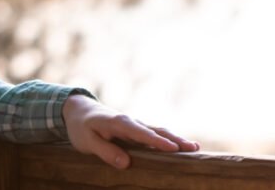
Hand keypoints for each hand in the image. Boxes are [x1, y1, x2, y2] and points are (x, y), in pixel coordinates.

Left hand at [61, 94, 199, 169]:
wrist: (79, 110)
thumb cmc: (82, 127)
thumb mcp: (87, 141)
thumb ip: (105, 151)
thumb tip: (126, 163)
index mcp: (120, 123)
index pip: (141, 133)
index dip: (157, 141)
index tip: (173, 149)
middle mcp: (132, 122)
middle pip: (156, 131)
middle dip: (175, 139)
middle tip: (194, 148)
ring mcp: (136, 126)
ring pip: (159, 132)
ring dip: (176, 139)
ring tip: (195, 148)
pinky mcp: (136, 131)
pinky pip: (155, 135)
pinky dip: (169, 140)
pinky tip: (180, 148)